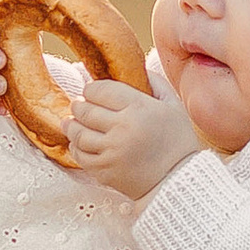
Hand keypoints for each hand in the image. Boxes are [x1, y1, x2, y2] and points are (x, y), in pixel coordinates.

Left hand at [64, 71, 201, 198]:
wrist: (177, 181)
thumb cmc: (177, 142)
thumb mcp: (173, 106)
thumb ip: (155, 82)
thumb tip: (136, 68)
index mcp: (139, 108)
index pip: (101, 90)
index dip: (92, 89)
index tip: (91, 91)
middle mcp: (122, 128)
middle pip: (85, 110)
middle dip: (79, 105)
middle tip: (79, 105)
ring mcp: (111, 151)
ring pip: (78, 133)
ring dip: (72, 125)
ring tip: (71, 122)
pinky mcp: (104, 171)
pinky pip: (80, 155)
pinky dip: (75, 146)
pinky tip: (79, 142)